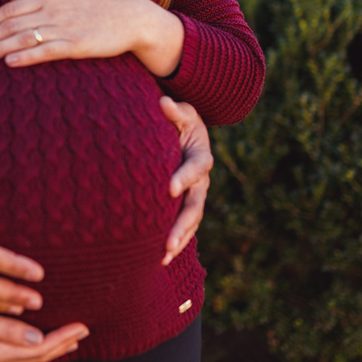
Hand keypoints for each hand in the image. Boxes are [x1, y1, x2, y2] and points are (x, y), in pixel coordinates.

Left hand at [0, 0, 184, 76]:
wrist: (131, 16)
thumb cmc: (98, 3)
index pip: (10, 8)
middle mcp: (52, 9)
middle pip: (11, 23)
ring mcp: (64, 27)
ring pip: (23, 37)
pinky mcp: (76, 44)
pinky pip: (45, 51)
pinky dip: (26, 56)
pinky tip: (9, 61)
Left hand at [160, 96, 211, 265]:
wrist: (185, 132)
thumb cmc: (179, 119)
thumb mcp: (182, 112)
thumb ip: (175, 111)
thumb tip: (163, 102)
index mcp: (201, 156)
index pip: (196, 168)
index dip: (184, 177)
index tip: (170, 188)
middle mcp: (201, 180)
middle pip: (195, 205)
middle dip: (182, 224)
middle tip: (167, 242)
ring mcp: (195, 195)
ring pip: (191, 220)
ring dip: (179, 239)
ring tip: (164, 256)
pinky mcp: (185, 204)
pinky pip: (183, 225)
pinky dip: (175, 241)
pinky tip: (161, 259)